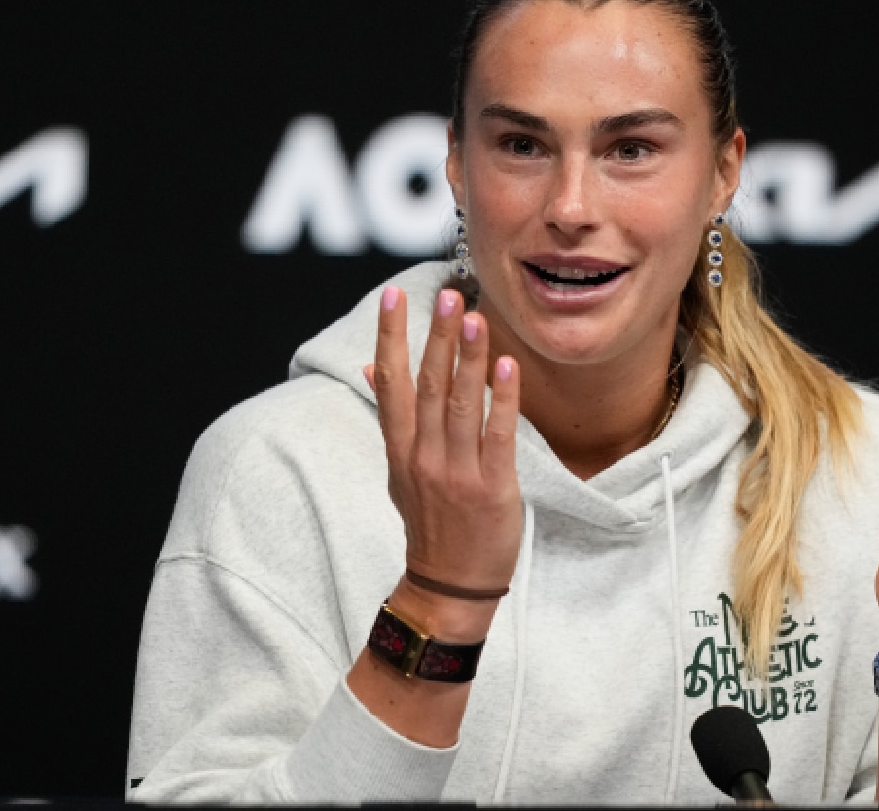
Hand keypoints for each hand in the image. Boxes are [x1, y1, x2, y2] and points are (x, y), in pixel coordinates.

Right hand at [363, 286, 523, 639]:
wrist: (450, 584)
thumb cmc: (431, 523)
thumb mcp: (400, 471)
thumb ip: (392, 419)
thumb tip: (371, 367)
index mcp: (401, 450)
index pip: (391, 383)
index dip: (391, 337)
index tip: (394, 297)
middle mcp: (424, 456)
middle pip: (426, 385)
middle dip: (436, 337)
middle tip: (445, 294)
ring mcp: (457, 472)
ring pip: (460, 404)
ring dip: (468, 357)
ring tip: (475, 316)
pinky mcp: (492, 487)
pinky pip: (498, 434)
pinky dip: (502, 398)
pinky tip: (507, 366)